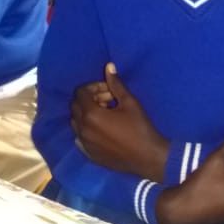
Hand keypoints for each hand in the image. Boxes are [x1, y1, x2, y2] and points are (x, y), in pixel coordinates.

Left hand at [71, 63, 168, 181]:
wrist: (148, 157)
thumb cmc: (140, 127)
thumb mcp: (130, 102)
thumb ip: (116, 84)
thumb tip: (108, 66)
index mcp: (91, 114)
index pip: (80, 93)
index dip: (93, 87)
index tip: (108, 90)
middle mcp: (83, 129)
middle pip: (75, 106)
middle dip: (89, 99)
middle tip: (108, 100)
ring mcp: (84, 143)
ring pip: (76, 122)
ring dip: (86, 114)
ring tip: (105, 115)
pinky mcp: (88, 154)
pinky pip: (79, 137)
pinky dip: (86, 129)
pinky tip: (101, 130)